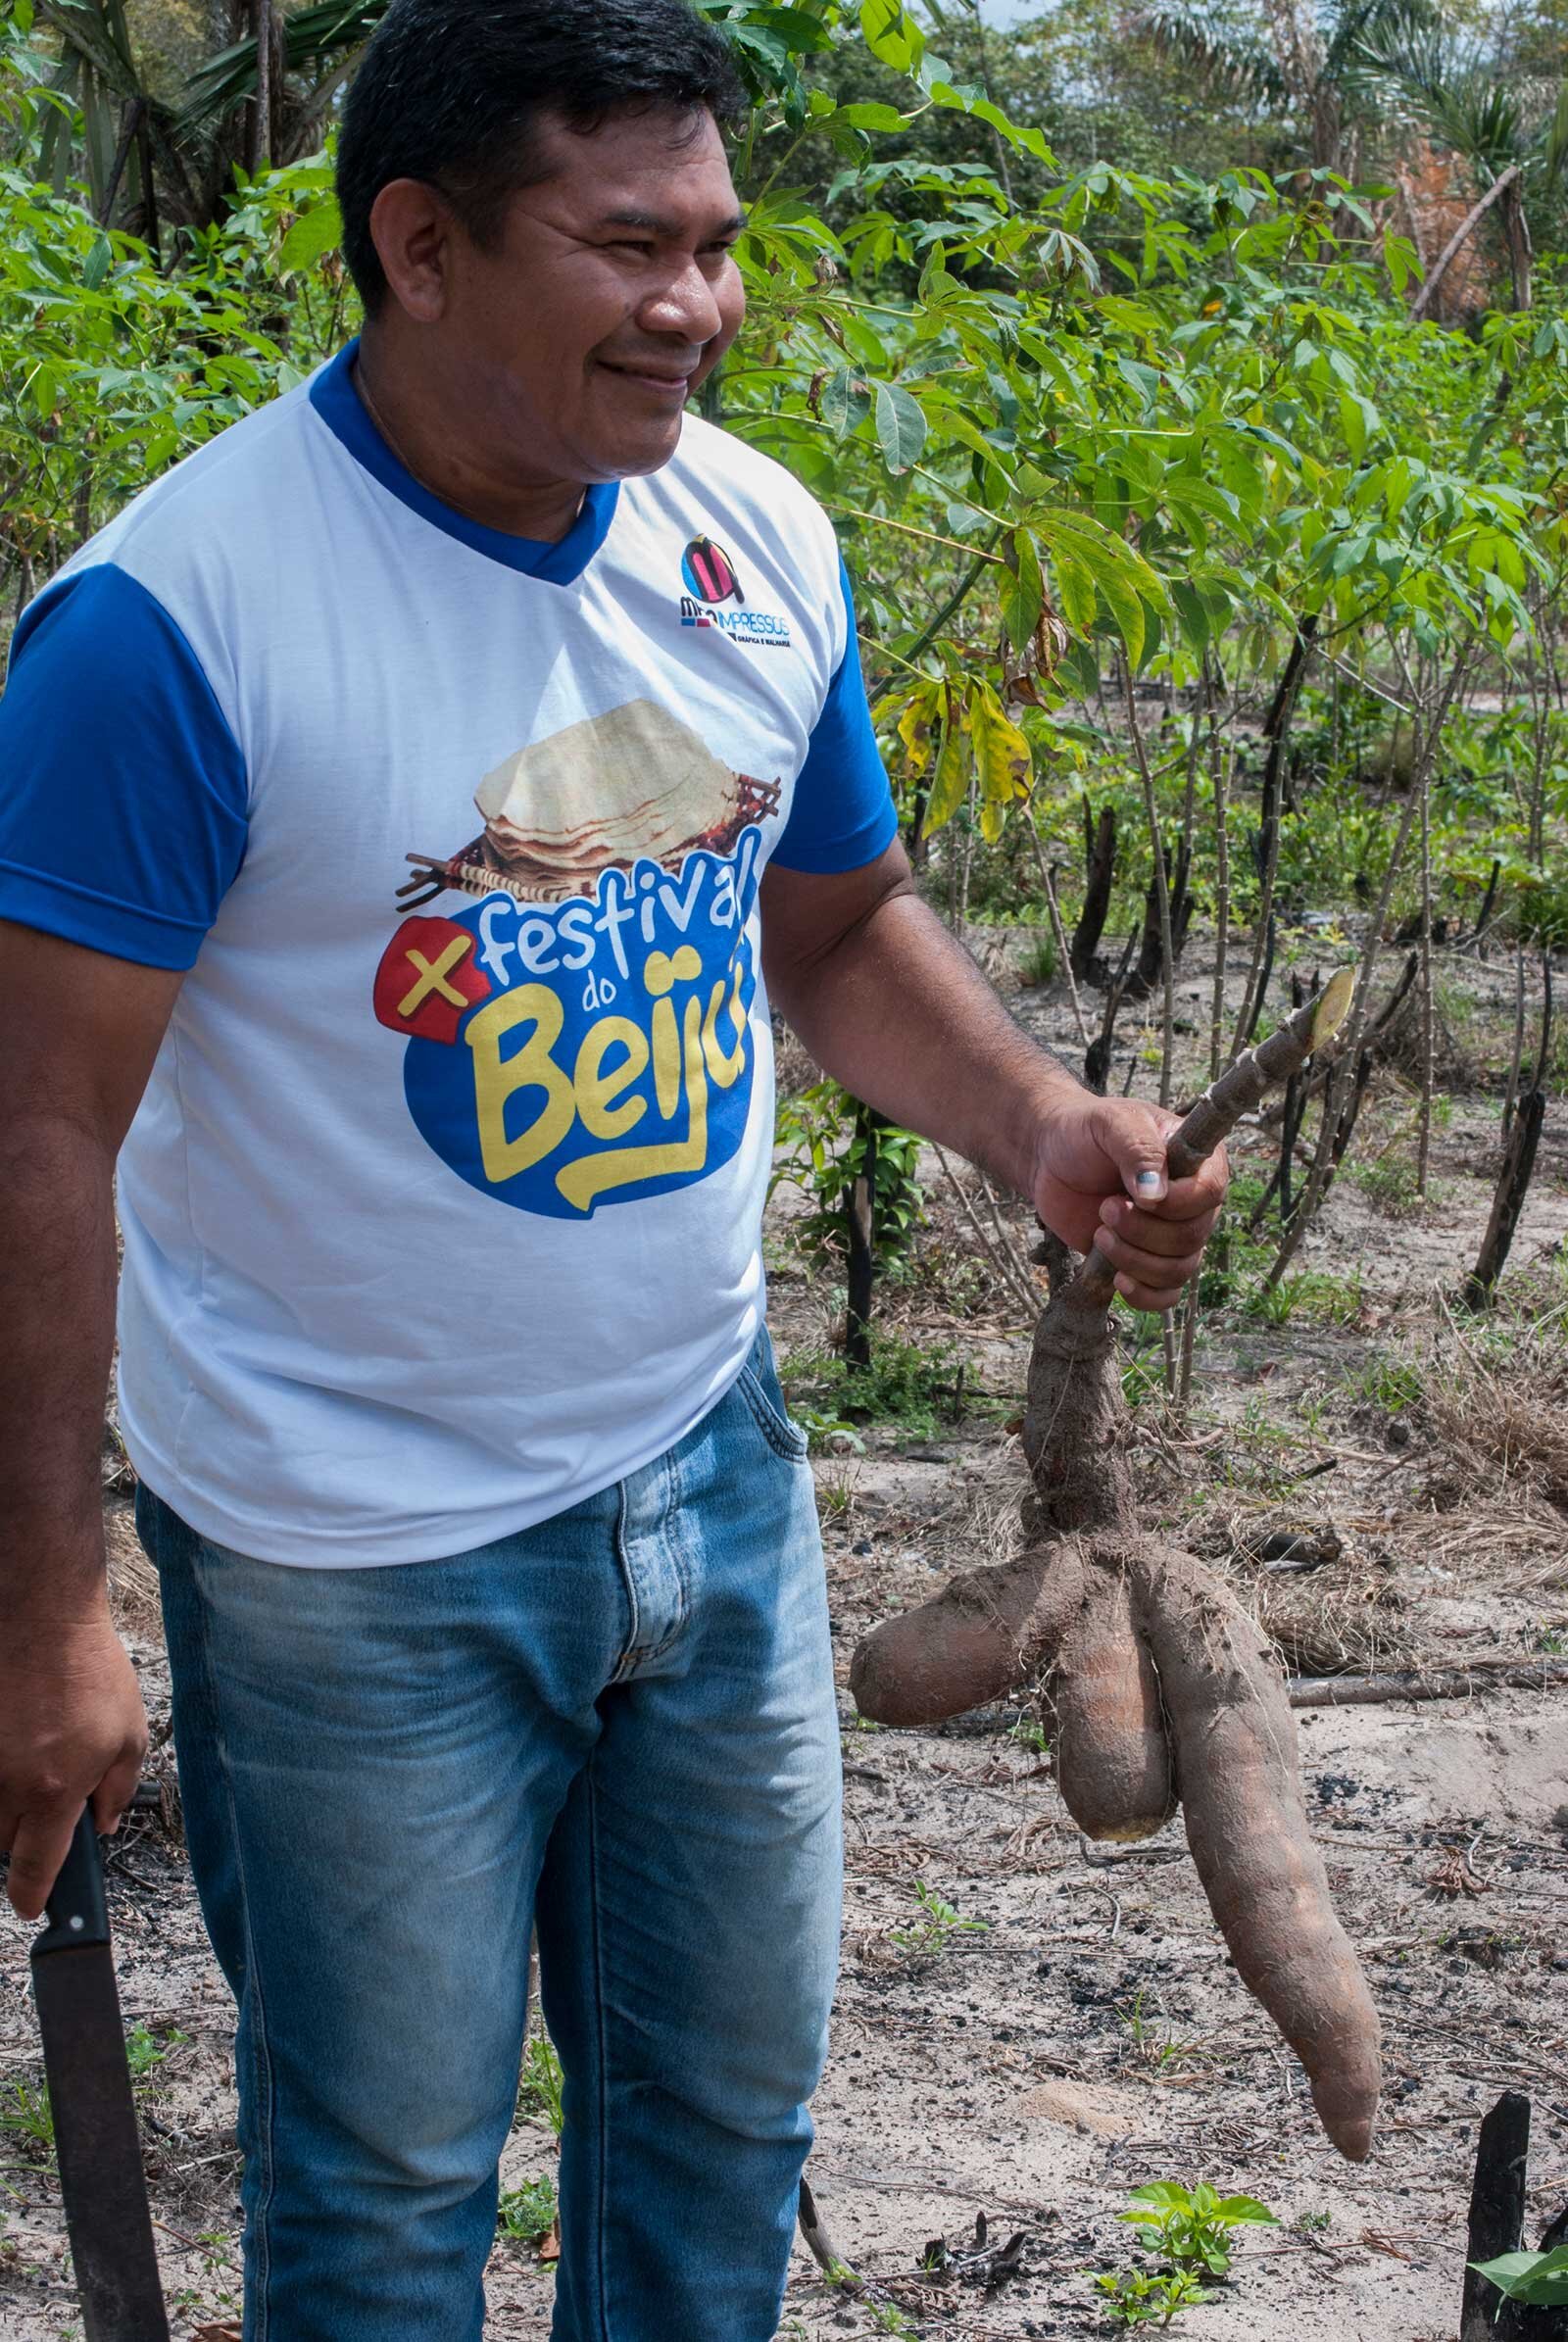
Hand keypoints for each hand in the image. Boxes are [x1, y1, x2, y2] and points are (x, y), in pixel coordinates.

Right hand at [0, 1607, 147, 1919]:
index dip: (33, 1895)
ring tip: (35, 1759)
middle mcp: (6, 1785)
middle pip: (5, 1843)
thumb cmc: (88, 1668)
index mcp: (53, 1790)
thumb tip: (102, 1825)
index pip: (36, 1867)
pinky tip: (14, 1741)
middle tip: (50, 1796)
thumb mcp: (129, 1732)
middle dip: (27, 1833)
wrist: (40, 1616)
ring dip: (7, 1802)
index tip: (33, 1907)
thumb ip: (117, 1789)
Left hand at [1031, 1093, 1227, 1312]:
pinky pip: (1166, 1294)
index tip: (1136, 1195)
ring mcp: (1172, 1234)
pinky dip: (1145, 1295)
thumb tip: (1156, 1197)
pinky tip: (1119, 1280)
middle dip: (1143, 1230)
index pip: (1210, 1193)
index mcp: (1197, 1161)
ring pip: (1178, 1270)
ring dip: (1135, 1260)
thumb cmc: (1085, 1132)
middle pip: (1192, 1237)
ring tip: (1100, 1233)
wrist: (1050, 1158)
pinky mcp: (1146, 1260)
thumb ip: (1138, 1149)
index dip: (1177, 1203)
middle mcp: (1193, 1201)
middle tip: (1106, 1208)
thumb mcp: (1111, 1123)